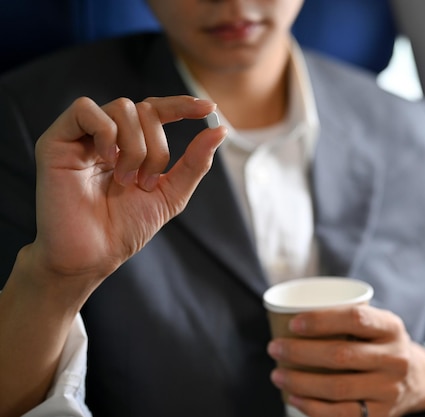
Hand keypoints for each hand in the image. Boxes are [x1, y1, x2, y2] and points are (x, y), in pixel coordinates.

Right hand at [25, 95, 225, 299]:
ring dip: (135, 146)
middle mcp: (106, 136)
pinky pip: (85, 109)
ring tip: (125, 180)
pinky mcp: (56, 141)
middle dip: (156, 146)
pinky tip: (108, 160)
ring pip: (121, 107)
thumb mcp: (170, 193)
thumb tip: (219, 130)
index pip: (156, 110)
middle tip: (144, 182)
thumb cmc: (126, 228)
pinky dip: (106, 132)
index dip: (181, 105)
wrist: (93, 254)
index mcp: (130, 145)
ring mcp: (81, 137)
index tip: (208, 108)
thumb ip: (194, 162)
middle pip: (145, 110)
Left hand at [267, 305, 424, 416]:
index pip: (356, 319)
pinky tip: (293, 397)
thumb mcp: (376, 324)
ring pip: (338, 388)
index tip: (293, 323)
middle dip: (300, 352)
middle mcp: (395, 359)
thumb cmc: (379, 344)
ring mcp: (389, 390)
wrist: (415, 380)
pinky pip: (341, 414)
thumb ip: (346, 317)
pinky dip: (312, 407)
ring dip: (300, 382)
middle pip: (341, 355)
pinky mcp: (380, 415)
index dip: (321, 320)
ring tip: (277, 374)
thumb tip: (287, 312)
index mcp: (391, 328)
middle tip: (274, 347)